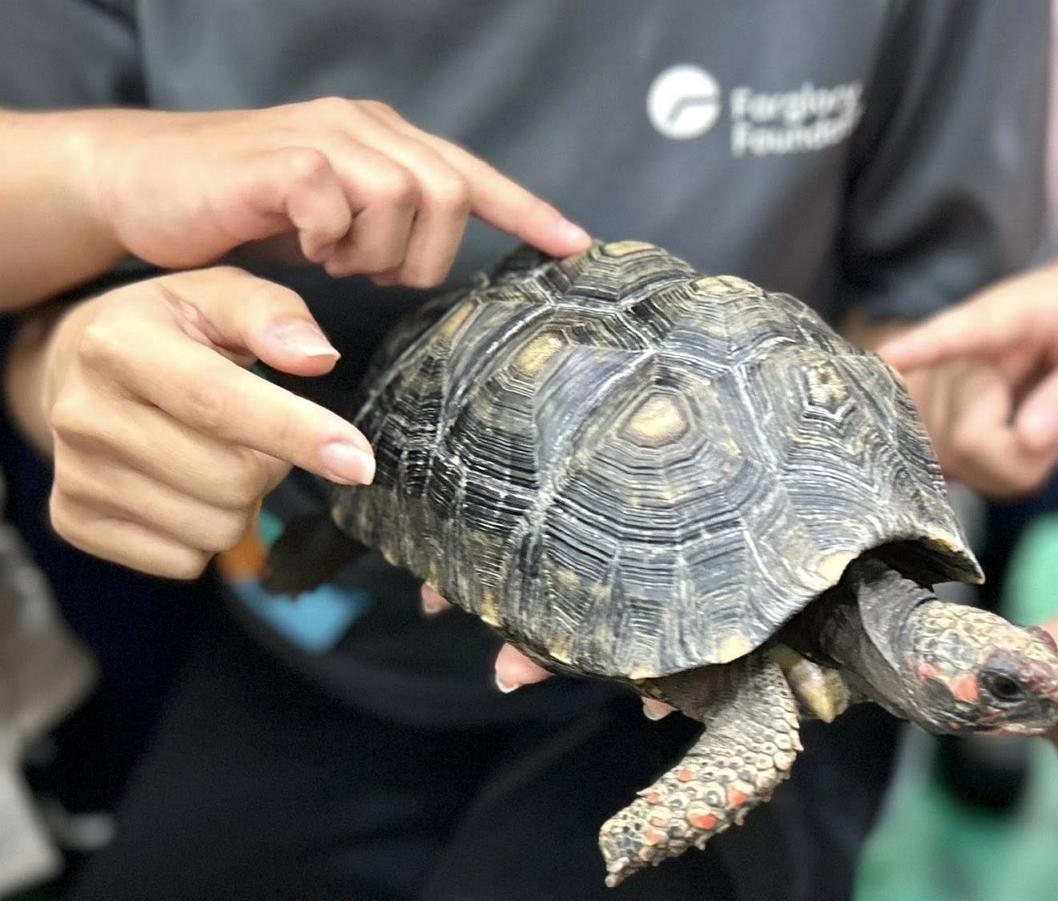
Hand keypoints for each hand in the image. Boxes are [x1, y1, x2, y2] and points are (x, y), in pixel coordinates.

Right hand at [33, 267, 374, 578]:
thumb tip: (318, 358)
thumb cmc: (170, 329)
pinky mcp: (75, 521)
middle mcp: (85, 414)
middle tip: (253, 434)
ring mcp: (74, 474)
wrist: (73, 369)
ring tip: (215, 455)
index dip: (297, 434)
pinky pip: (183, 560)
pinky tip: (183, 487)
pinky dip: (202, 534)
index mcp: (118, 346)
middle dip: (271, 464)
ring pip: (214, 529)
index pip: (219, 403)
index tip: (360, 462)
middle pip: (230, 479)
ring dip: (241, 503)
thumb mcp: (218, 294)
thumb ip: (273, 314)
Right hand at [87, 98, 588, 286]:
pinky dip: (328, 238)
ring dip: (375, 249)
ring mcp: (323, 136)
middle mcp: (363, 129)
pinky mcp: (282, 157)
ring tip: (331, 259)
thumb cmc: (238, 209)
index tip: (576, 246)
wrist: (141, 184)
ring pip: (406, 196)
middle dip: (427, 252)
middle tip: (372, 272)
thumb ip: (385, 231)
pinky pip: (341, 202)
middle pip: (452, 191)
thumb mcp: (331, 225)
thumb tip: (433, 265)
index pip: (474, 175)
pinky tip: (300, 246)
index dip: (529, 211)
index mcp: (384, 144)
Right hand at [879, 258, 1057, 497]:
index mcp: (1001, 319)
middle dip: (1022, 458)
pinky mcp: (947, 428)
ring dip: (1017, 468)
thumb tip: (1031, 440)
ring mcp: (947, 397)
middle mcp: (958, 359)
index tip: (885, 357)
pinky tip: (1030, 444)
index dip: (918, 349)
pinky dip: (1006, 475)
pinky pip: (968, 476)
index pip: (953, 334)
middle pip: (968, 440)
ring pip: (963, 466)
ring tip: (1051, 428)